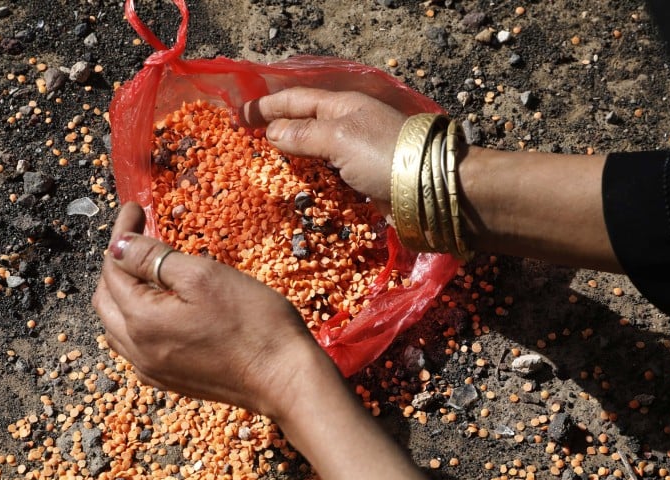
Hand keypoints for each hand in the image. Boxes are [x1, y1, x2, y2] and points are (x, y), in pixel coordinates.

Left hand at [92, 203, 333, 418]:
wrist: (286, 380)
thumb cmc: (254, 324)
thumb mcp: (204, 277)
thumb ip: (154, 259)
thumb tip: (120, 246)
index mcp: (142, 321)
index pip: (115, 268)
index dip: (122, 234)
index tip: (137, 208)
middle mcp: (139, 350)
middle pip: (107, 299)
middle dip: (116, 263)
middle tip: (138, 235)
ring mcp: (153, 370)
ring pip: (117, 325)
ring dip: (122, 294)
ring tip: (145, 268)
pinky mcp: (171, 380)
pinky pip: (136, 347)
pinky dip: (136, 321)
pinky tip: (157, 308)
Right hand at [242, 87, 407, 204]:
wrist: (430, 188)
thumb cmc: (385, 155)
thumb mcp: (339, 138)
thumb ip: (304, 134)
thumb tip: (272, 132)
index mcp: (341, 107)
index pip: (295, 101)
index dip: (266, 107)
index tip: (239, 115)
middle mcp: (348, 126)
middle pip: (304, 123)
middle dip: (276, 129)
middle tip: (247, 139)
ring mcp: (356, 153)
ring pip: (314, 150)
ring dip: (291, 156)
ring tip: (264, 164)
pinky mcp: (363, 179)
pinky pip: (327, 175)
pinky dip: (309, 179)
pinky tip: (296, 188)